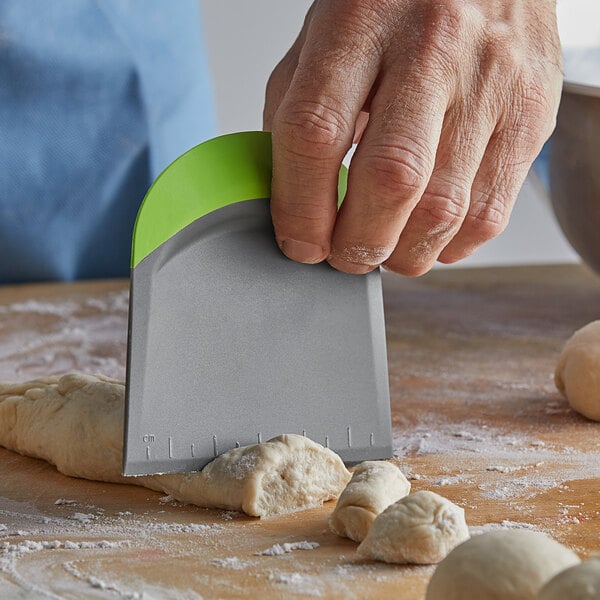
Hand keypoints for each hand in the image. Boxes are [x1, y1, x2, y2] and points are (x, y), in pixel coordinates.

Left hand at [263, 0, 561, 274]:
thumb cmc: (393, 5)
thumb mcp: (323, 36)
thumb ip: (297, 110)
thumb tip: (288, 197)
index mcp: (361, 23)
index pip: (317, 132)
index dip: (301, 208)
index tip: (299, 243)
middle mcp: (432, 49)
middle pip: (391, 178)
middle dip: (358, 243)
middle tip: (344, 257)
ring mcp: (491, 82)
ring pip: (445, 207)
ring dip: (404, 252)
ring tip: (385, 249)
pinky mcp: (531, 113)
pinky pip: (491, 209)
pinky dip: (451, 243)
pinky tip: (430, 236)